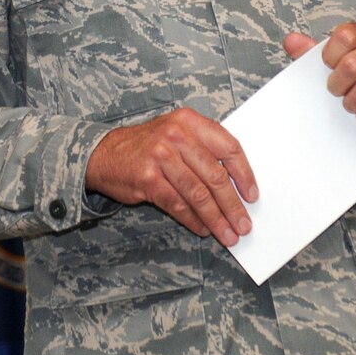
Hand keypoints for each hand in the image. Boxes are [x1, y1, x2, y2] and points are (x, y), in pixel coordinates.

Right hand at [84, 107, 257, 245]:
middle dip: (233, 205)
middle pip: (215, 176)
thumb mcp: (176, 133)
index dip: (244, 174)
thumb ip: (203, 150)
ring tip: (227, 234)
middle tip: (243, 225)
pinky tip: (203, 229)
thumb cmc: (147, 146)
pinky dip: (193, 220)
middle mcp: (176, 135)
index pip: (228, 146)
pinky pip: (178, 205)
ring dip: (216, 219)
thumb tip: (235, 185)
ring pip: (198, 194)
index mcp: (189, 121)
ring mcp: (161, 156)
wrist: (103, 153)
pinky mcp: (147, 178)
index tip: (252, 195)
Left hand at [285, 23, 355, 123]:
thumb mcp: (341, 55)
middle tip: (335, 92)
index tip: (327, 67)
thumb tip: (290, 41)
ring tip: (349, 105)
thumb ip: (314, 50)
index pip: (345, 36)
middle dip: (338, 84)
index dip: (330, 55)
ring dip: (353, 101)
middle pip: (353, 64)